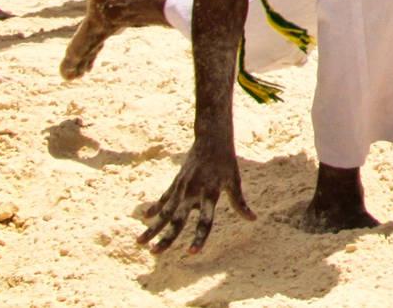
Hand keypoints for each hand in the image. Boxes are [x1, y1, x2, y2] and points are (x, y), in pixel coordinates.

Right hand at [139, 139, 253, 254]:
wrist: (211, 138)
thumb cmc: (226, 162)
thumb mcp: (234, 181)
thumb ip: (239, 202)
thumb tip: (253, 219)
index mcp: (210, 193)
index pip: (205, 220)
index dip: (200, 237)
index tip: (192, 253)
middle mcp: (193, 192)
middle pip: (178, 220)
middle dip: (166, 237)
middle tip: (155, 253)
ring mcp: (182, 187)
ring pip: (164, 212)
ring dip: (152, 228)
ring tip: (139, 243)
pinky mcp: (176, 182)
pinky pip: (163, 198)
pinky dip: (154, 208)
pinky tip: (144, 217)